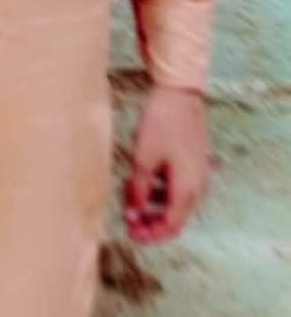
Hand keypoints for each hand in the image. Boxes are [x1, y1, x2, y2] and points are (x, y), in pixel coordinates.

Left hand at [123, 85, 209, 244]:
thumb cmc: (161, 124)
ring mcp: (197, 171)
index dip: (150, 235)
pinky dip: (160, 189)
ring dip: (154, 204)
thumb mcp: (143, 159)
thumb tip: (133, 215)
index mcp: (187, 189)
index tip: (130, 234)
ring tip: (131, 198)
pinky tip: (143, 179)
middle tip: (129, 221)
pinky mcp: (193, 159)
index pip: (170, 226)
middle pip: (175, 216)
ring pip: (175, 199)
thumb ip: (139, 191)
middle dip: (151, 222)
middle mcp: (197, 185)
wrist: (179, 91)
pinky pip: (177, 184)